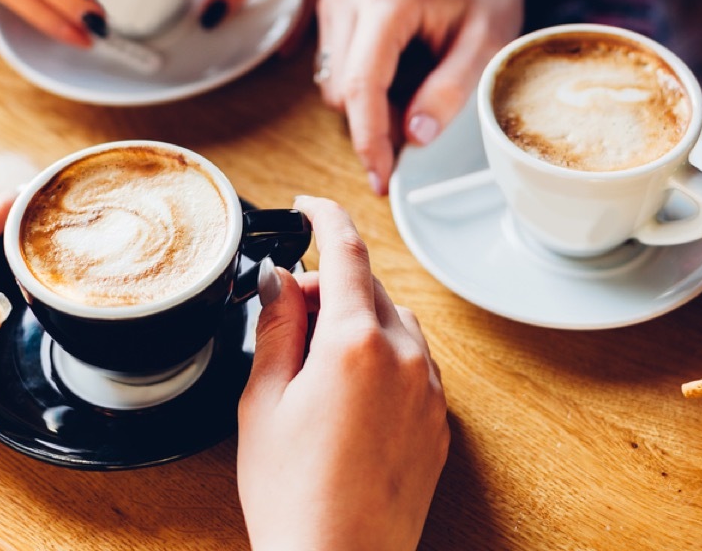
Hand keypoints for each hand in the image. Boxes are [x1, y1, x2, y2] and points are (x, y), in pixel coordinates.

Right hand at [237, 196, 448, 550]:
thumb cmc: (292, 495)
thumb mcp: (262, 402)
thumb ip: (276, 327)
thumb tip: (279, 280)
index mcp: (356, 343)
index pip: (345, 253)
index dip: (324, 218)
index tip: (309, 206)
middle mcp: (405, 357)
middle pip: (370, 287)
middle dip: (329, 285)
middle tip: (286, 313)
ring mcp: (428, 390)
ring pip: (396, 323)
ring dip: (360, 320)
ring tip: (314, 364)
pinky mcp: (439, 421)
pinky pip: (414, 363)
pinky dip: (384, 356)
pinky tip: (348, 394)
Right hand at [316, 0, 525, 192]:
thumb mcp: (487, 47)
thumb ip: (449, 92)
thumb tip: (413, 137)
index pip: (363, 86)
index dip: (370, 140)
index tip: (382, 179)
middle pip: (344, 91)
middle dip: (376, 123)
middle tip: (423, 122)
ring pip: (334, 86)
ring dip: (370, 105)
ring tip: (416, 87)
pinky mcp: (331, 7)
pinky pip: (335, 71)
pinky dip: (364, 88)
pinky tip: (399, 73)